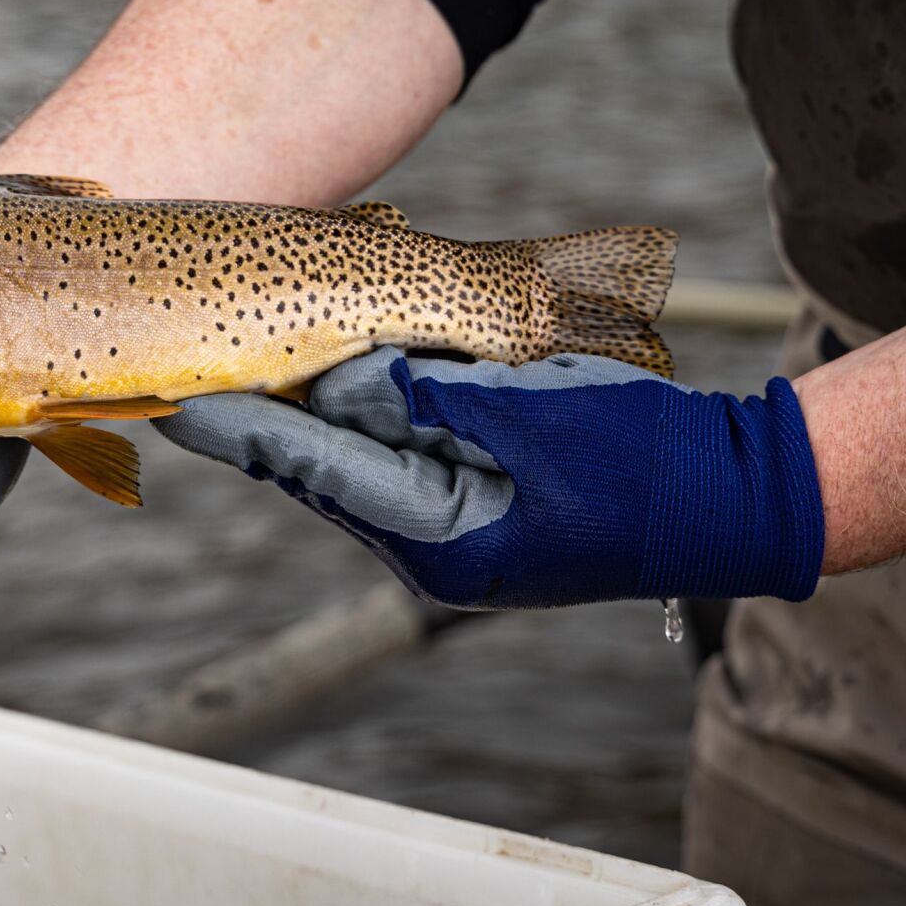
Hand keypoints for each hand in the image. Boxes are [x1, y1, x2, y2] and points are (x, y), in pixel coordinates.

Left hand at [152, 348, 824, 608]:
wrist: (727, 496)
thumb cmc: (639, 458)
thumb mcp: (524, 413)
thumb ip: (421, 393)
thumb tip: (333, 372)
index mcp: (437, 536)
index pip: (313, 465)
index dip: (243, 422)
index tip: (178, 394)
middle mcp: (429, 542)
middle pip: (320, 463)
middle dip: (264, 413)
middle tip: (188, 370)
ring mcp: (451, 529)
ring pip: (353, 457)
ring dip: (313, 409)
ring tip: (245, 364)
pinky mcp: (471, 506)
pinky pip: (397, 457)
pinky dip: (368, 415)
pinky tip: (337, 378)